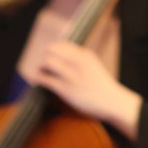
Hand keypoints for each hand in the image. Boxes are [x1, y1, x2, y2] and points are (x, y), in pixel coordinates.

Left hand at [26, 40, 141, 138]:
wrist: (112, 102)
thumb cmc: (101, 86)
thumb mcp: (93, 66)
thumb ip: (80, 59)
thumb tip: (62, 56)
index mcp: (85, 54)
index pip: (62, 44)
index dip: (52, 50)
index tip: (49, 55)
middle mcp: (78, 62)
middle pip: (52, 50)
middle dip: (45, 56)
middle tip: (42, 64)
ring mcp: (72, 75)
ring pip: (48, 62)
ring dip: (40, 66)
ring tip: (39, 72)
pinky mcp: (66, 89)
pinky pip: (46, 79)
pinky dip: (38, 78)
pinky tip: (36, 80)